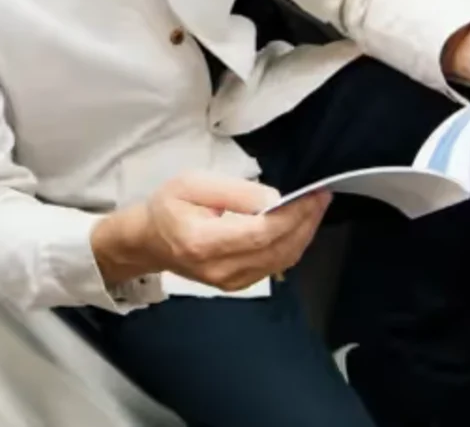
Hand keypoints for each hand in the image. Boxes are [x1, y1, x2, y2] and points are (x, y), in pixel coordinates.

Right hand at [95, 174, 330, 292]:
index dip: (292, 215)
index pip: (260, 233)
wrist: (148, 241)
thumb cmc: (167, 208)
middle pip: (276, 249)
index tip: (312, 195)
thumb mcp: (192, 184)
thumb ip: (234, 192)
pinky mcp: (237, 285)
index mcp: (203, 241)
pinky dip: (292, 245)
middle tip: (321, 197)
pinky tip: (298, 225)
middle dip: (305, 222)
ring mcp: (229, 281)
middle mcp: (220, 268)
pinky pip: (275, 266)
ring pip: (281, 260)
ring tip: (314, 208)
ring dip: (303, 234)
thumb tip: (274, 200)